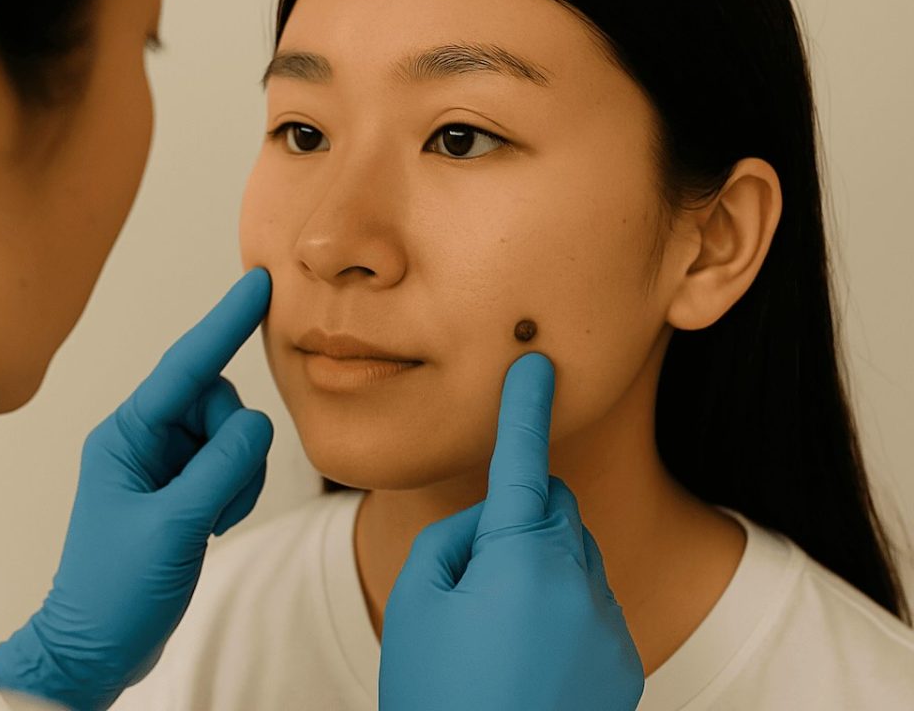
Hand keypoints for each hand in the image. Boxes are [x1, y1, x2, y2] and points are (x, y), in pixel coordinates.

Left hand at [0, 268, 273, 710]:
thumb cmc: (113, 591)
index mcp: (126, 435)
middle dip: (234, 444)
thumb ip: (222, 467)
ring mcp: (165, 466)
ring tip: (211, 521)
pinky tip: (214, 525)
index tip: (258, 282)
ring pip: (231, 435)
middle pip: (218, 402)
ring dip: (238, 475)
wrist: (94, 649)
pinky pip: (231, 465)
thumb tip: (258, 423)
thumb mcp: (173, 526)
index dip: (225, 322)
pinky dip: (236, 491)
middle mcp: (145, 440)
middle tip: (218, 495)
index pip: (186, 365)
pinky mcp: (182, 491)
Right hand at [380, 353, 643, 710]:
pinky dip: (557, 614)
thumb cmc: (438, 694)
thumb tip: (491, 527)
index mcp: (523, 557)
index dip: (525, 410)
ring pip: (570, 560)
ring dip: (534, 571)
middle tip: (468, 579)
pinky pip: (588, 607)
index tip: (537, 365)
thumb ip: (455, 538)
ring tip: (491, 637)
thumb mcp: (419, 601)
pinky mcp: (623, 662)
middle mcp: (581, 582)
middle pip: (552, 512)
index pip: (523, 463)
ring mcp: (608, 625)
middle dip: (516, 520)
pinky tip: (523, 663)